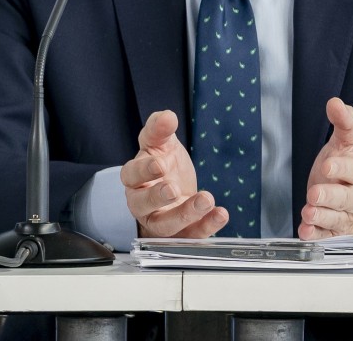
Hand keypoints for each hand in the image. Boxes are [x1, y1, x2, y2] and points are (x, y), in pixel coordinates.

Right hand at [120, 109, 227, 237]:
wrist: (178, 191)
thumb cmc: (165, 167)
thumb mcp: (161, 144)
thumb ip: (160, 129)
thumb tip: (167, 116)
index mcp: (135, 179)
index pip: (132, 175)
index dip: (143, 171)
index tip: (159, 164)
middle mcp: (143, 204)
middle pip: (142, 204)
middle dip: (157, 197)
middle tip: (173, 189)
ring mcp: (161, 223)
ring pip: (166, 225)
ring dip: (185, 214)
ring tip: (206, 199)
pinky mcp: (181, 236)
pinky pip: (191, 237)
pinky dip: (206, 227)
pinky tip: (220, 214)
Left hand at [298, 97, 352, 239]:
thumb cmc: (345, 167)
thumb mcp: (347, 142)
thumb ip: (344, 122)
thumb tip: (335, 102)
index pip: (352, 169)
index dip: (341, 167)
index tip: (327, 164)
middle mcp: (352, 196)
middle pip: (343, 198)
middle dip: (329, 197)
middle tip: (314, 194)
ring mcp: (343, 215)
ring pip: (333, 218)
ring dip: (320, 216)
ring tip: (308, 212)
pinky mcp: (332, 231)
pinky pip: (325, 235)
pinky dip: (315, 235)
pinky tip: (305, 231)